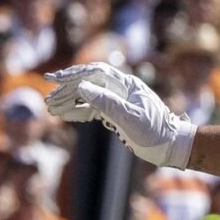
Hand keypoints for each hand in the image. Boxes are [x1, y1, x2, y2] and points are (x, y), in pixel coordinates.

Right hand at [44, 62, 197, 167]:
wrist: (171, 147)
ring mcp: (118, 101)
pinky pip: (94, 109)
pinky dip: (79, 111)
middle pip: (89, 83)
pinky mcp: (117, 113)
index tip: (54, 80)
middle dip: (67, 90)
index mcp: (127, 84)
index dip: (73, 74)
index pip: (95, 73)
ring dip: (70, 102)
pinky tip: (65, 114)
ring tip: (51, 108)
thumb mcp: (131, 118)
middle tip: (48, 98)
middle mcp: (121, 89)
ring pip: (89, 97)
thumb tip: (82, 87)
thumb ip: (107, 102)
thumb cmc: (156, 132)